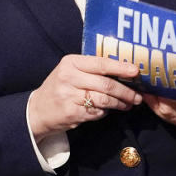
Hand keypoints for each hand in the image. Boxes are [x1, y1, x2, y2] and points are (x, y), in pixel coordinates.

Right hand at [28, 55, 142, 137]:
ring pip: (104, 99)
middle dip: (125, 91)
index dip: (120, 67)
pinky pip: (96, 111)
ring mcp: (69, 96)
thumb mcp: (70, 71)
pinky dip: (105, 112)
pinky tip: (107, 110)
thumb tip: (123, 71)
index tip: (135, 71)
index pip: (101, 63)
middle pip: (106, 84)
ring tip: (127, 104)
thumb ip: (92, 69)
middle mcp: (69, 77)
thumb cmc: (60, 87)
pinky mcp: (71, 112)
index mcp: (71, 62)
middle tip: (137, 96)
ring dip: (119, 103)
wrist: (38, 110)